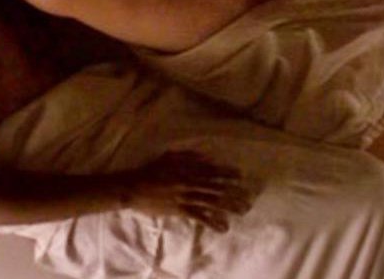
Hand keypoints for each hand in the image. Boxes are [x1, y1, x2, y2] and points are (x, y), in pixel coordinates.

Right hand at [121, 151, 253, 231]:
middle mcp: (190, 181)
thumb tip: (208, 156)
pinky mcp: (180, 209)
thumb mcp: (170, 156)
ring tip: (242, 211)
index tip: (241, 176)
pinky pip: (200, 216)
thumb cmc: (151, 170)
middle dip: (234, 192)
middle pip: (217, 186)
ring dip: (229, 206)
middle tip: (248, 197)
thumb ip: (189, 155)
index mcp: (188, 168)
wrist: (134, 187)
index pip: (212, 170)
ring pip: (212, 201)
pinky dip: (212, 222)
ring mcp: (186, 196)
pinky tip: (223, 227)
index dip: (227, 173)